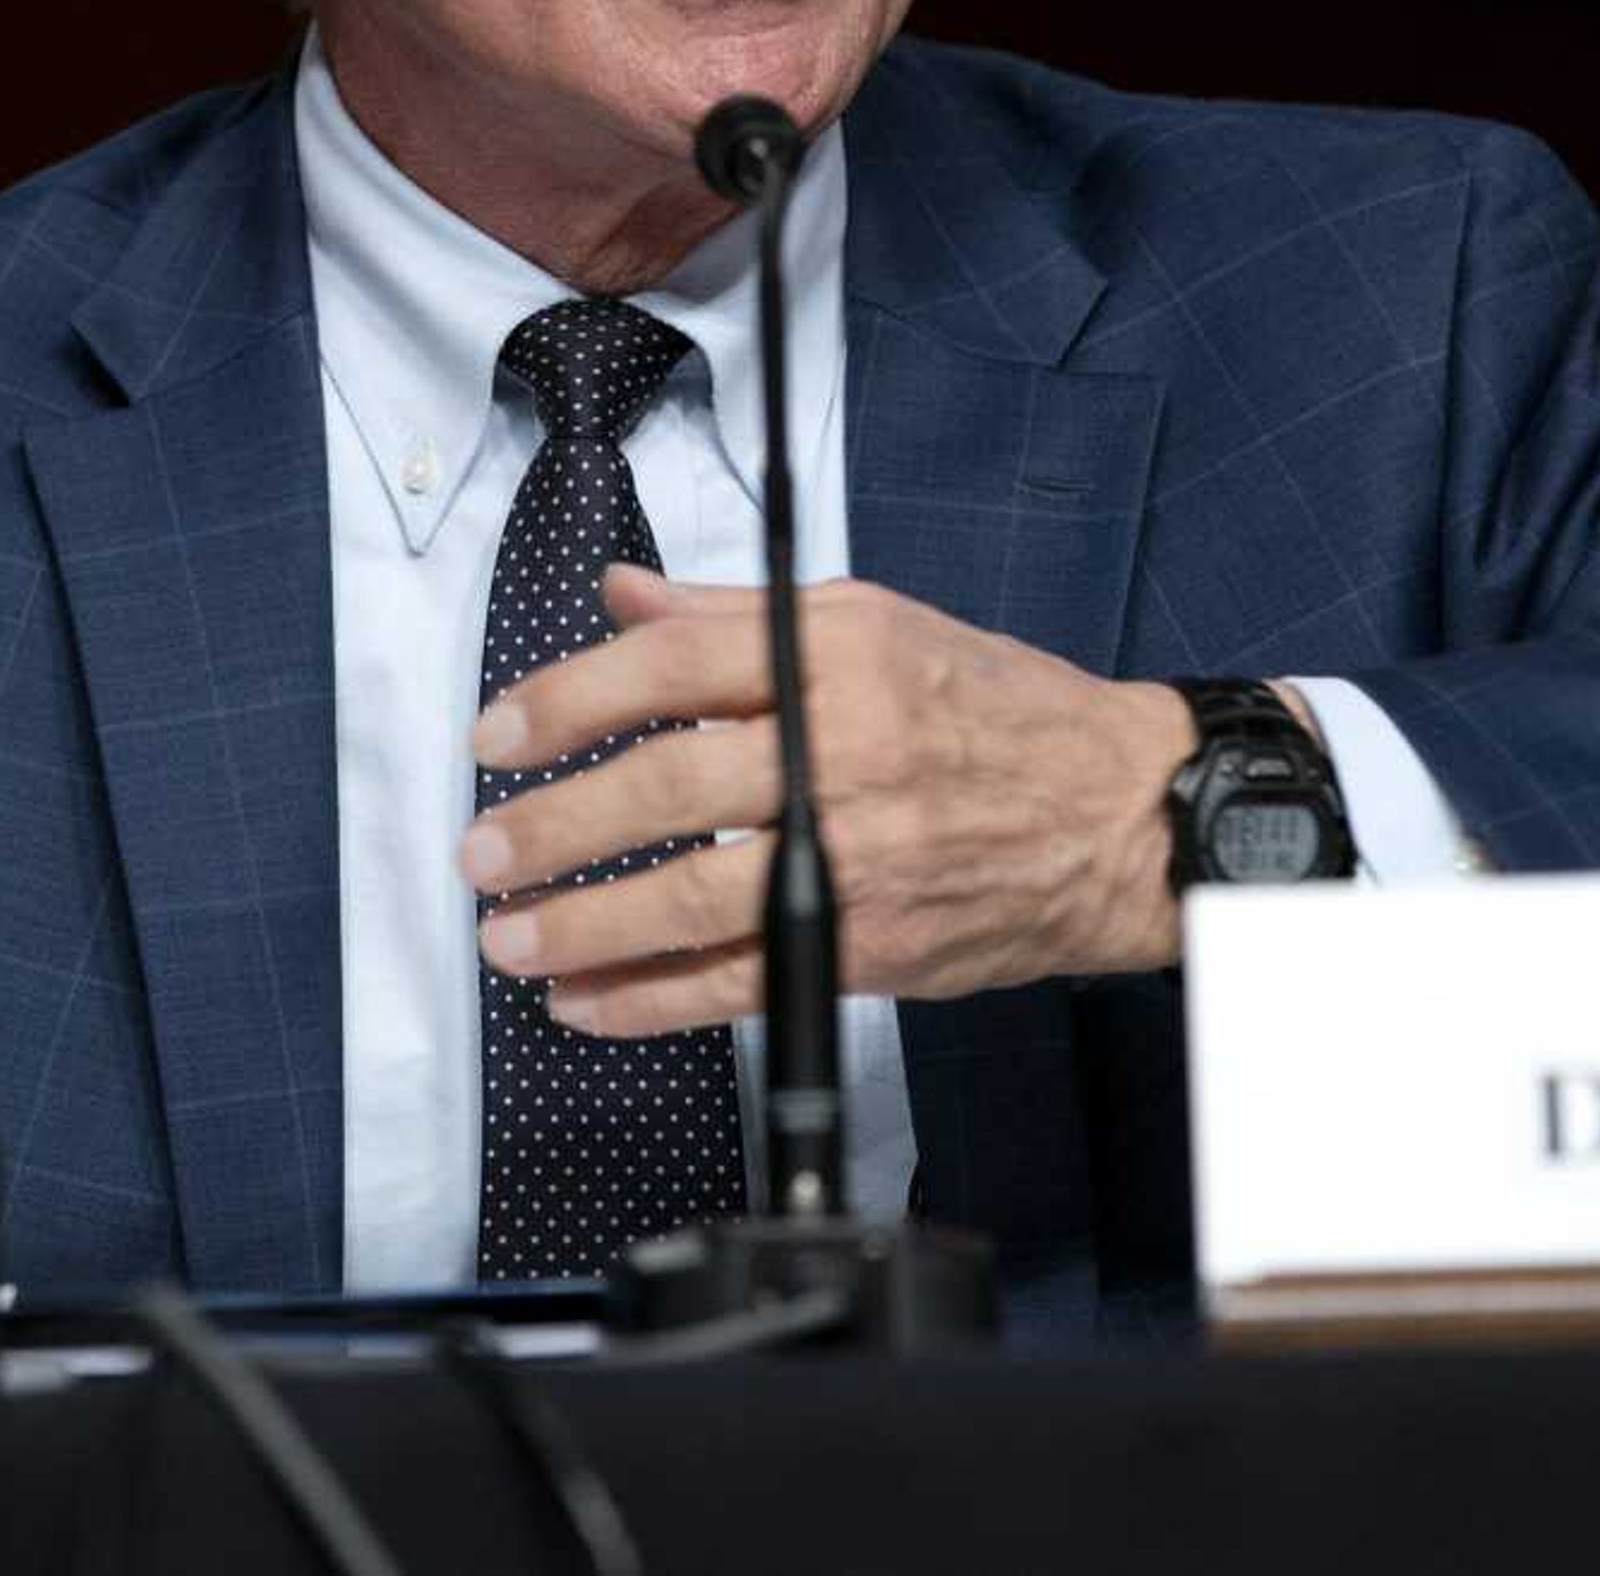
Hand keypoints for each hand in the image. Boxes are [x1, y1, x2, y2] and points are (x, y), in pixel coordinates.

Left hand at [457, 567, 1202, 1035]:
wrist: (1118, 815)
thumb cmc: (997, 710)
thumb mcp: (873, 622)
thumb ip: (732, 615)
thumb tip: (622, 596)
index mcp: (835, 656)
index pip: (670, 666)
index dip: (567, 701)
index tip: (497, 734)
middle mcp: (842, 752)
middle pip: (666, 785)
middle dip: (555, 826)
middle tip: (481, 851)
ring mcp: (857, 857)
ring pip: (693, 897)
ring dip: (584, 926)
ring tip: (510, 938)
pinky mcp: (871, 945)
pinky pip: (740, 982)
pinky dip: (651, 1000)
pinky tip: (585, 1002)